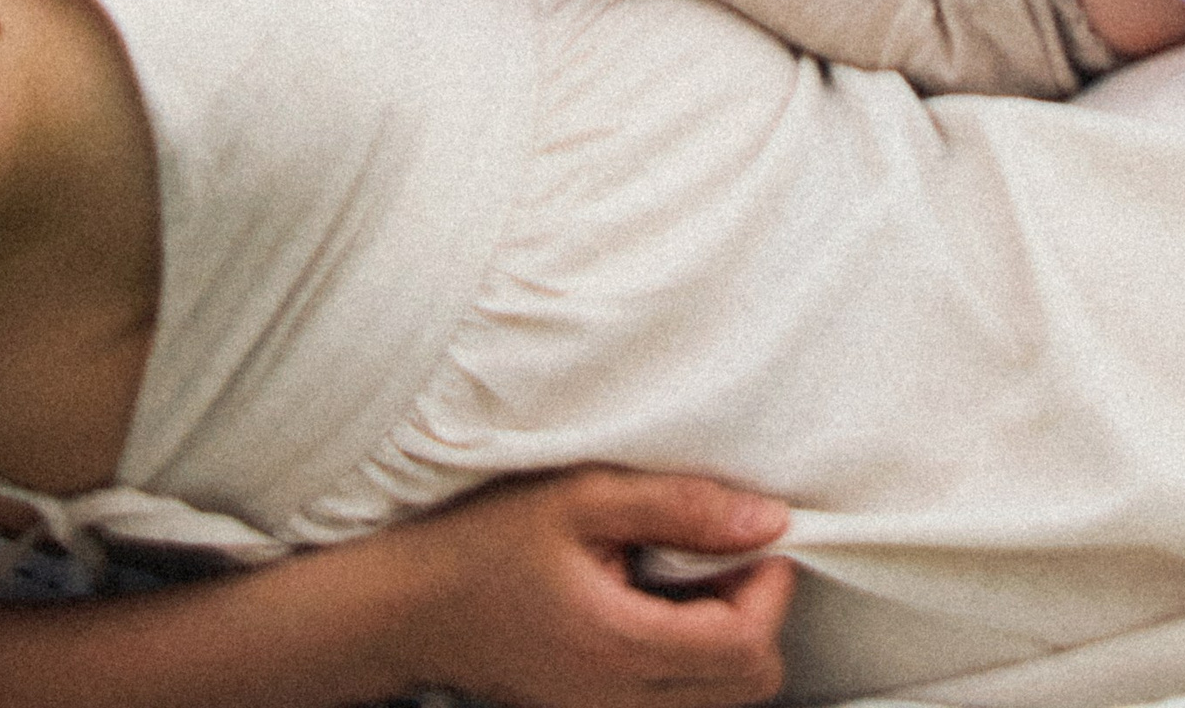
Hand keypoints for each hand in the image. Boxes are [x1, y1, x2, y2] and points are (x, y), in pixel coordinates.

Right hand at [387, 467, 793, 707]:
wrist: (415, 608)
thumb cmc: (489, 542)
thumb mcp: (583, 496)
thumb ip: (681, 506)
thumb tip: (769, 519)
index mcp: (621, 647)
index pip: (746, 648)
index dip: (770, 586)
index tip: (753, 536)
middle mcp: (619, 702)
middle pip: (747, 686)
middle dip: (756, 614)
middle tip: (721, 553)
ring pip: (719, 700)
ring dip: (727, 639)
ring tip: (685, 577)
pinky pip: (679, 703)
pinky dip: (692, 660)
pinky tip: (659, 609)